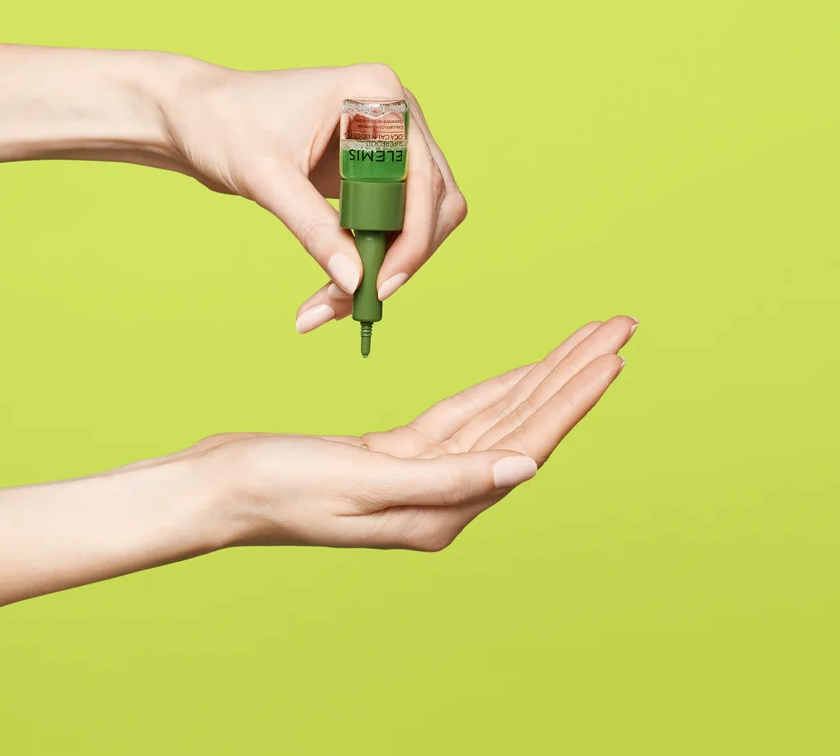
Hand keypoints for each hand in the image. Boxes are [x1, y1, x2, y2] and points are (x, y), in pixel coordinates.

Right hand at [124, 317, 635, 550]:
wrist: (219, 490)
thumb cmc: (279, 489)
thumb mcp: (363, 482)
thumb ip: (447, 479)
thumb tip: (525, 470)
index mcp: (443, 512)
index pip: (526, 444)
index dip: (571, 398)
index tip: (611, 356)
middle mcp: (445, 499)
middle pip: (526, 425)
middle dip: (575, 375)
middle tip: (620, 327)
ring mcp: (424, 477)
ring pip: (501, 415)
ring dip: (546, 374)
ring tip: (591, 339)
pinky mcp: (399, 455)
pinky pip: (464, 415)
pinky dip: (499, 386)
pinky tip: (528, 370)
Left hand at [141, 57, 466, 329]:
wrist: (192, 116)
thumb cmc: (223, 126)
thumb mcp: (266, 178)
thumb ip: (313, 228)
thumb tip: (356, 284)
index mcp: (377, 93)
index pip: (424, 178)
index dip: (412, 239)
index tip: (378, 286)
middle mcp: (394, 112)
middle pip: (433, 203)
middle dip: (400, 259)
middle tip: (358, 305)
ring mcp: (387, 140)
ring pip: (417, 220)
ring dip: (384, 266)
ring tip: (331, 306)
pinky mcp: (371, 169)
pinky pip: (389, 223)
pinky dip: (369, 259)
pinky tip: (334, 292)